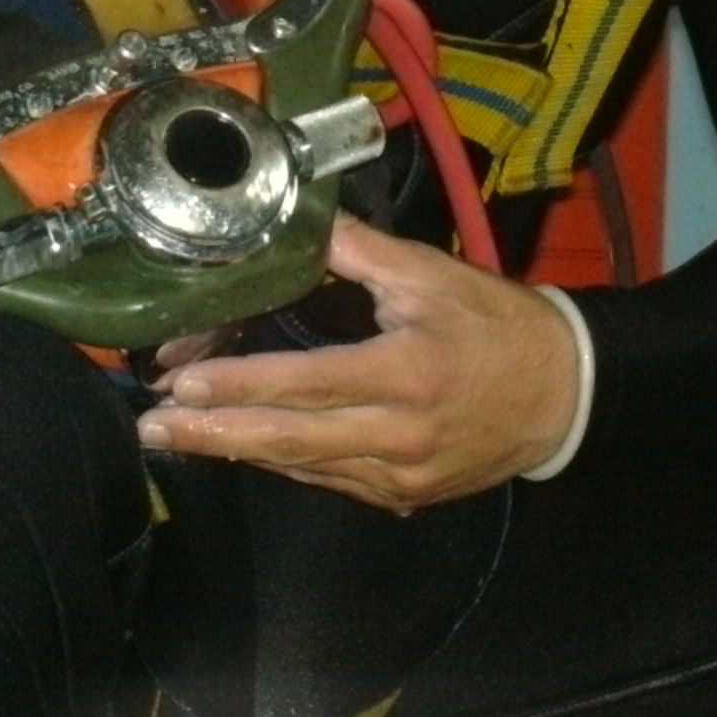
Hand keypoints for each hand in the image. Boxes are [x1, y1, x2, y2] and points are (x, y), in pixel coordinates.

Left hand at [135, 217, 578, 511]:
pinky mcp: (406, 497)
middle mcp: (399, 434)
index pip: (305, 384)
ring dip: (240, 451)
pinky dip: (285, 463)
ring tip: (179, 439)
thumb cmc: (498, 327)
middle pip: (290, 441)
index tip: (181, 387)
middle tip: (152, 431)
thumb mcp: (434, 275)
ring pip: (305, 467)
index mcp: (406, 374)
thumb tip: (298, 219)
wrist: (564, 396)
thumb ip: (360, 251)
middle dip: (214, 435)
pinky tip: (245, 446)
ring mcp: (401, 476)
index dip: (239, 387)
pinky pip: (331, 481)